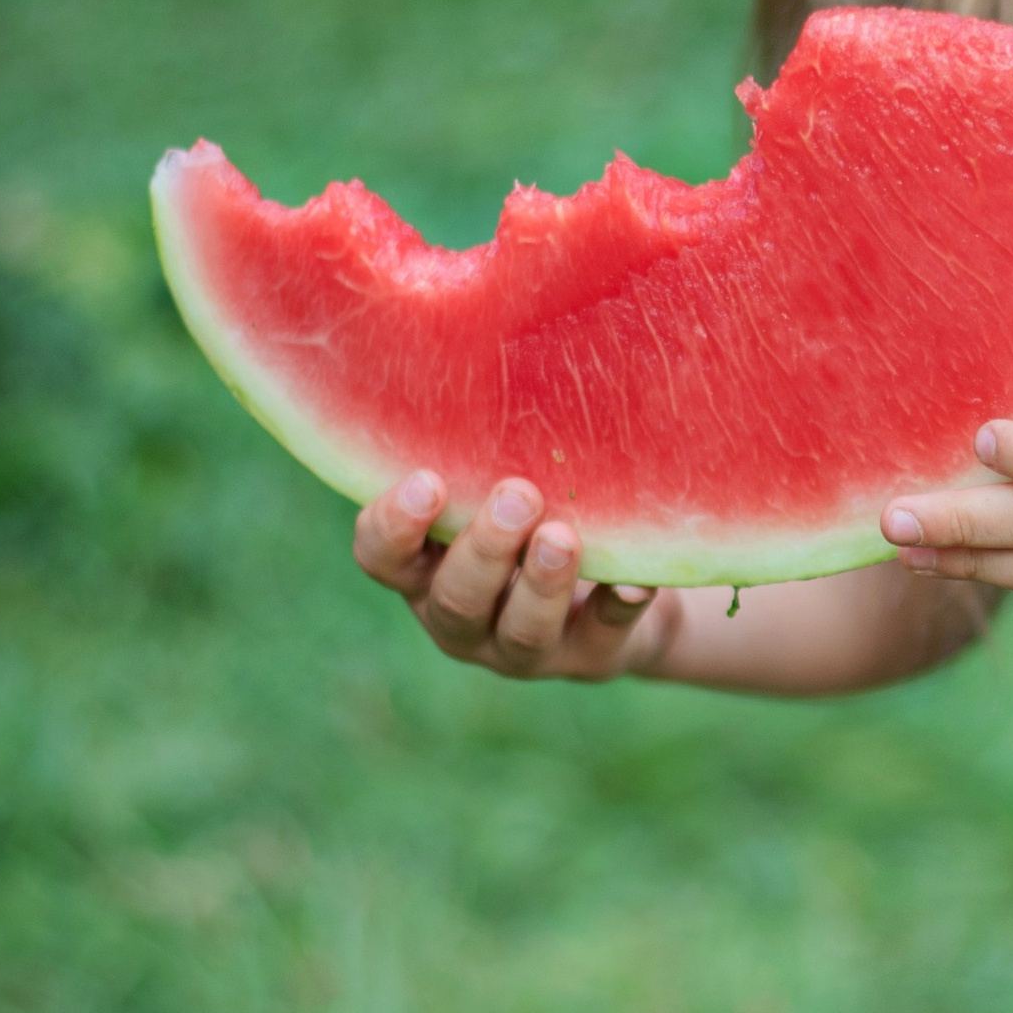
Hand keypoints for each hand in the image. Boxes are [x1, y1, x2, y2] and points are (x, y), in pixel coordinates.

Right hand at [353, 471, 685, 681]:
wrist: (609, 600)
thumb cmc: (531, 520)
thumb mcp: (495, 494)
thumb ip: (481, 458)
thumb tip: (496, 352)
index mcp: (424, 572)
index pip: (381, 559)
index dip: (394, 527)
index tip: (429, 481)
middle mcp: (461, 619)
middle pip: (454, 599)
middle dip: (485, 548)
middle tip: (517, 495)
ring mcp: (522, 651)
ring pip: (520, 632)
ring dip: (541, 583)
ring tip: (563, 536)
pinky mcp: (588, 659)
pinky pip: (601, 638)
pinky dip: (616, 607)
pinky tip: (632, 581)